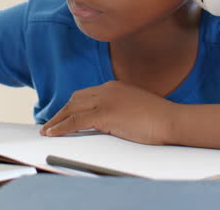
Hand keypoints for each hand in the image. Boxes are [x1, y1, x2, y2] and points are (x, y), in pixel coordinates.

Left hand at [39, 81, 177, 144]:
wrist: (172, 120)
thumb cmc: (159, 118)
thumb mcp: (135, 107)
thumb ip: (120, 109)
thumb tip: (109, 121)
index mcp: (114, 86)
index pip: (85, 94)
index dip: (71, 106)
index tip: (63, 114)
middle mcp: (107, 89)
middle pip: (75, 99)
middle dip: (61, 112)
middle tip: (50, 123)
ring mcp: (105, 100)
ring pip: (72, 109)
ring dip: (57, 120)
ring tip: (47, 131)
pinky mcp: (105, 114)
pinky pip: (76, 121)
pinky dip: (61, 127)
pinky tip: (54, 133)